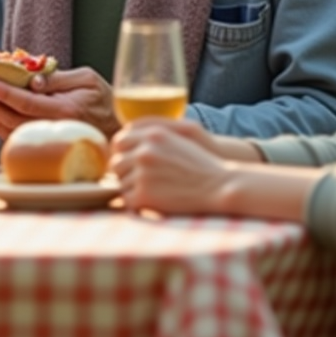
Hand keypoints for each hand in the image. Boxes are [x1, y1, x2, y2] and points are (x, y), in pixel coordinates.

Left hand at [0, 67, 118, 140]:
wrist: (117, 132)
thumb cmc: (105, 100)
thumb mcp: (88, 79)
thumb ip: (58, 79)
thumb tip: (32, 80)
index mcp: (64, 111)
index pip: (26, 102)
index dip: (3, 92)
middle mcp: (53, 129)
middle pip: (11, 118)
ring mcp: (47, 141)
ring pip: (9, 131)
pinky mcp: (44, 146)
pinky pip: (14, 137)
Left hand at [109, 118, 229, 214]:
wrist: (218, 186)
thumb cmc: (200, 164)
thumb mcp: (179, 136)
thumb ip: (152, 134)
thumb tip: (124, 137)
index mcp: (152, 134)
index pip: (119, 140)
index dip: (120, 152)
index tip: (125, 160)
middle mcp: (145, 151)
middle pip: (116, 162)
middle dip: (124, 171)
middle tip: (136, 179)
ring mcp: (142, 173)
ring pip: (120, 181)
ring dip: (131, 187)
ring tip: (149, 191)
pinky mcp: (143, 194)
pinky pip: (127, 199)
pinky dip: (135, 202)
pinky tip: (150, 201)